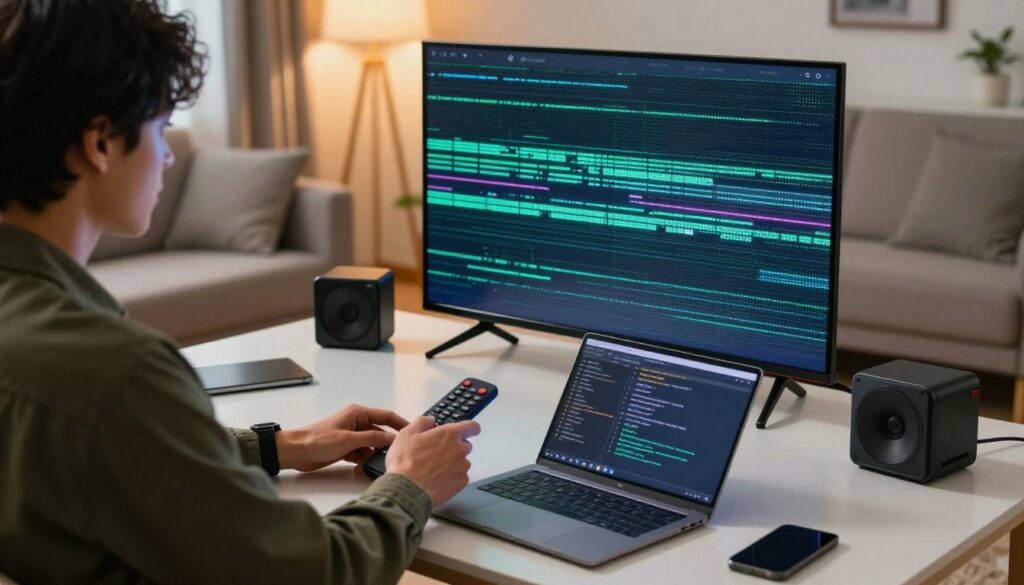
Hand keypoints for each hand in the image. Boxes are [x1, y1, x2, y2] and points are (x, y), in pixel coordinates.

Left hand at [276, 405, 408, 472]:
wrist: (295, 452)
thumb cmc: (316, 440)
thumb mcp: (348, 439)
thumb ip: (372, 438)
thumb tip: (392, 438)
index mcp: (357, 413)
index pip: (386, 415)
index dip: (401, 423)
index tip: (413, 431)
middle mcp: (356, 422)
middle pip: (380, 431)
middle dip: (386, 443)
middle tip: (395, 454)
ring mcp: (351, 435)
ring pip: (371, 445)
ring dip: (372, 454)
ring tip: (372, 463)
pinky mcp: (345, 447)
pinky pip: (361, 453)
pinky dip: (362, 460)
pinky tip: (360, 467)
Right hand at [385, 416, 481, 505]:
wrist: (406, 490)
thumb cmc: (406, 462)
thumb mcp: (407, 434)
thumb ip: (423, 422)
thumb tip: (431, 421)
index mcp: (449, 434)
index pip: (472, 426)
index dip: (470, 428)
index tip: (467, 431)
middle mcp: (460, 449)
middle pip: (465, 445)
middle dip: (453, 448)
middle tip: (436, 454)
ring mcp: (462, 467)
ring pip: (462, 462)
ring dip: (452, 463)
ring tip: (433, 469)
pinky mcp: (461, 483)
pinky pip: (460, 477)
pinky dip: (451, 477)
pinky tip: (436, 479)